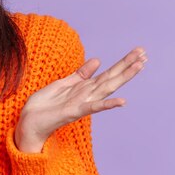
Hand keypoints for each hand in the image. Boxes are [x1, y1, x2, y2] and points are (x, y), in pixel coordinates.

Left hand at [14, 46, 146, 152]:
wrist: (29, 122)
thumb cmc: (45, 105)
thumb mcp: (62, 84)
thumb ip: (80, 74)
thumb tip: (97, 60)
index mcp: (84, 87)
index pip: (108, 72)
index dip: (122, 62)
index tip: (138, 51)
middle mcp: (87, 95)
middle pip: (111, 77)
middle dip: (127, 66)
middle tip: (145, 54)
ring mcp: (83, 103)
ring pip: (106, 88)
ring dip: (123, 77)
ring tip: (139, 66)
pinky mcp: (74, 112)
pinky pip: (93, 107)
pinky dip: (107, 104)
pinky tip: (122, 101)